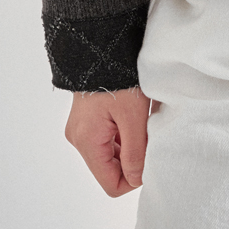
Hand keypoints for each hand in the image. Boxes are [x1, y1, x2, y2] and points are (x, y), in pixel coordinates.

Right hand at [65, 84, 149, 198]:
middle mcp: (79, 139)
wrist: (102, 44)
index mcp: (87, 141)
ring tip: (141, 124)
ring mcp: (81, 129)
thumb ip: (136, 153)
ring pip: (111, 156)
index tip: (150, 159)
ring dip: (129, 147)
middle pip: (110, 171)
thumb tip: (137, 180)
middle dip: (132, 160)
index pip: (111, 184)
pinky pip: (107, 141)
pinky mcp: (87, 121)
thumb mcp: (133, 117)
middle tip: (148, 137)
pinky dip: (123, 136)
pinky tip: (133, 118)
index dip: (134, 179)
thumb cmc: (118, 77)